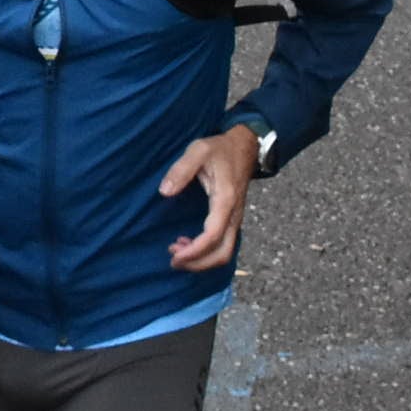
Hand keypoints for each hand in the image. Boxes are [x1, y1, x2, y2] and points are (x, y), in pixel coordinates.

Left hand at [158, 125, 257, 271]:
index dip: (194, 251)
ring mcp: (235, 219)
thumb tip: (165, 192)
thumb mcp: (198, 150)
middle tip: (173, 260)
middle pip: (222, 253)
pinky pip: (223, 244)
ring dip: (202, 259)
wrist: (245, 147)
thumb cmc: (220, 149)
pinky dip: (206, 252)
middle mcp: (234, 214)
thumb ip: (181, 169)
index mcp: (226, 199)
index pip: (213, 235)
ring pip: (224, 252)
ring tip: (176, 252)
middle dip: (198, 263)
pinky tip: (187, 244)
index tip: (174, 253)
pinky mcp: (231, 219)